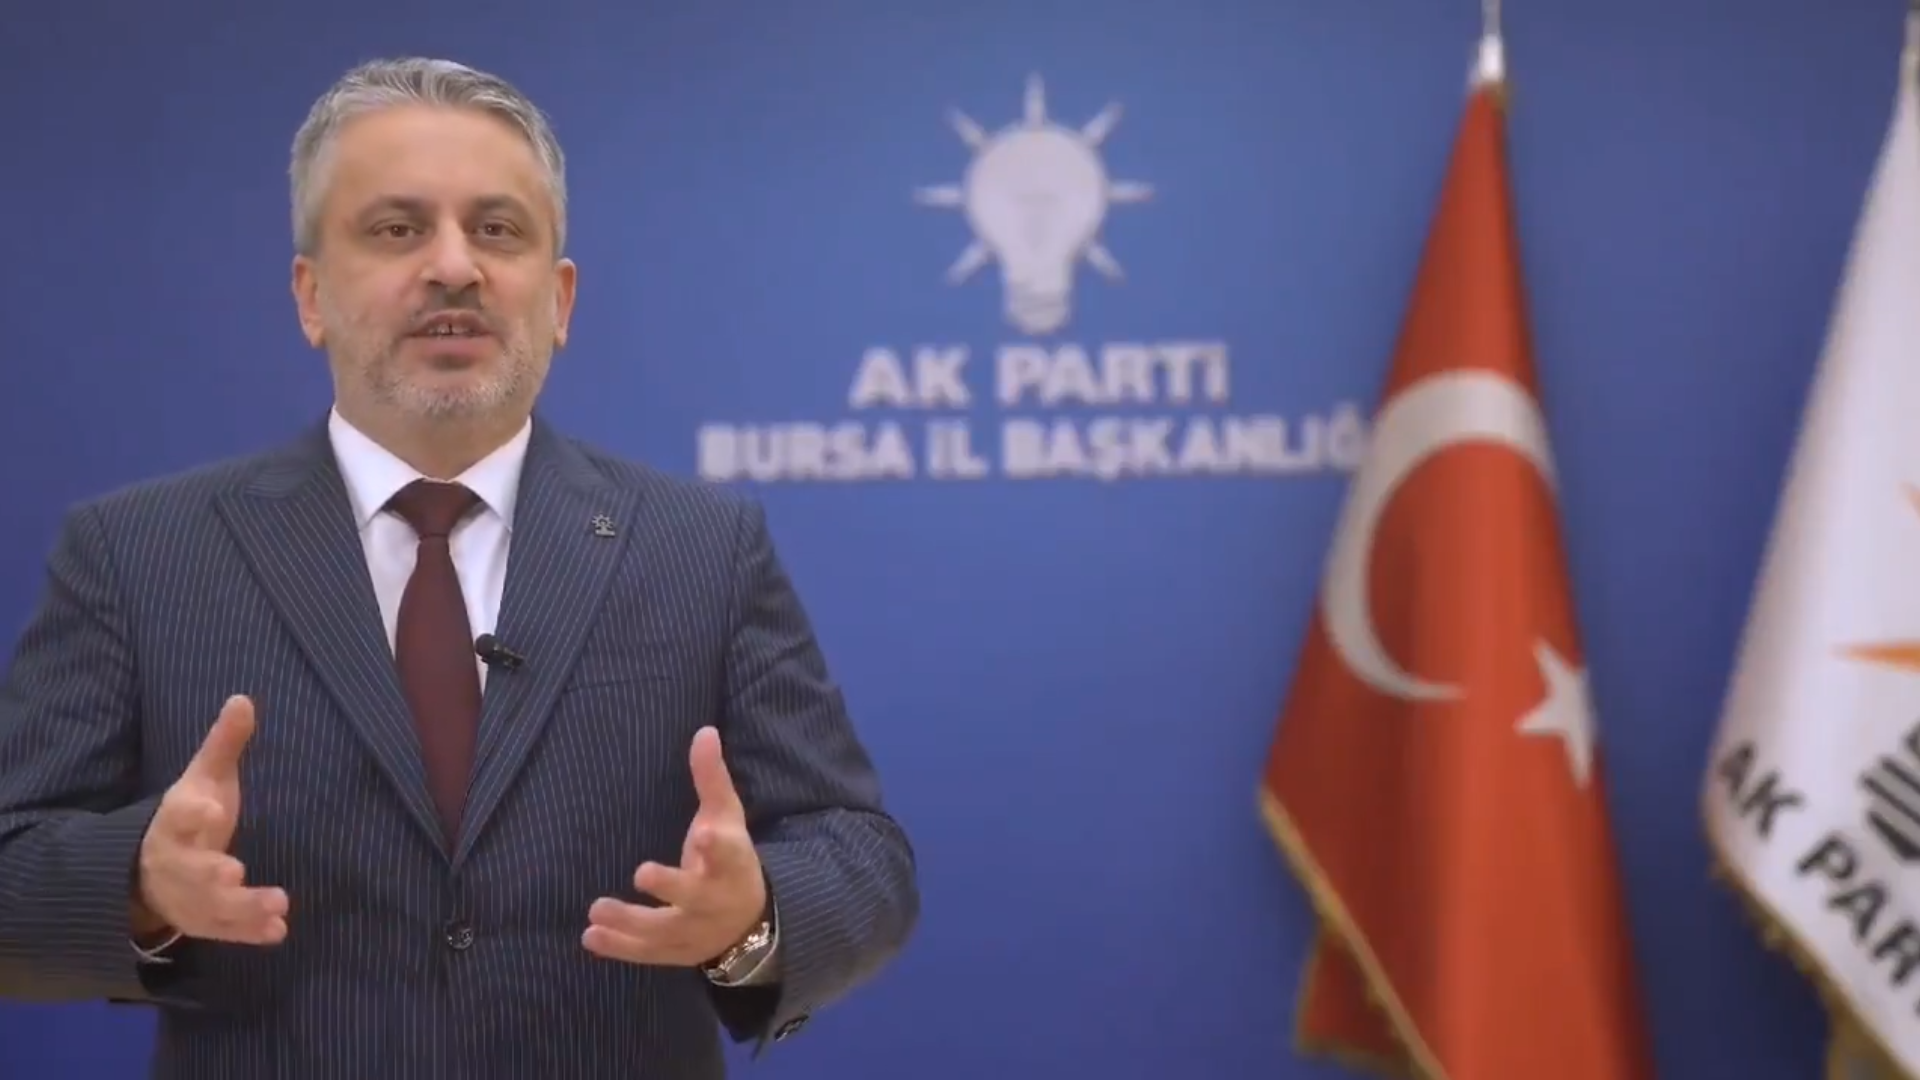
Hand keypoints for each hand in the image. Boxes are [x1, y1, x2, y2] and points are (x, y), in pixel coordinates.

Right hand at [133, 695, 288, 945]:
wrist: (150, 870)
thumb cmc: (189, 816)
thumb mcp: (203, 779)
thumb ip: (223, 744)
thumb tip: (243, 698)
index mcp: (175, 822)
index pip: (177, 815)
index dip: (191, 812)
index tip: (209, 807)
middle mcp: (177, 862)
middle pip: (189, 871)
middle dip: (208, 875)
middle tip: (232, 873)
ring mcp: (188, 897)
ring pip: (210, 908)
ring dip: (242, 910)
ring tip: (278, 906)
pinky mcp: (204, 922)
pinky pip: (225, 932)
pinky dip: (249, 934)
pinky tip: (278, 932)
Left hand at [584, 726, 766, 966]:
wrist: (750, 920)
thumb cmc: (730, 858)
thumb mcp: (728, 817)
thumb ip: (712, 778)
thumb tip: (704, 731)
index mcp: (733, 863)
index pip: (730, 853)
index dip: (719, 846)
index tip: (706, 834)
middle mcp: (716, 899)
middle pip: (695, 896)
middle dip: (671, 887)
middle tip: (642, 872)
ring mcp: (697, 931)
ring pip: (664, 930)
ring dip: (630, 922)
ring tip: (595, 909)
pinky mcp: (677, 952)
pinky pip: (647, 953)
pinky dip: (619, 947)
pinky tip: (590, 935)